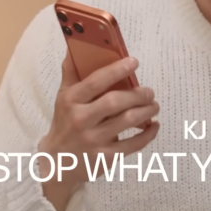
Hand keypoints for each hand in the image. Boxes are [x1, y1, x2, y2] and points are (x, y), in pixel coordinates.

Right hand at [37, 52, 159, 210]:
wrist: (56, 164)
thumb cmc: (65, 124)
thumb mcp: (63, 97)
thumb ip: (72, 72)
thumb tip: (74, 46)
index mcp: (71, 101)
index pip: (95, 82)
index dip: (116, 70)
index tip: (134, 62)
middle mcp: (81, 120)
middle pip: (115, 102)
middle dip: (137, 94)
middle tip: (149, 92)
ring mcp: (93, 140)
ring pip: (127, 121)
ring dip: (146, 111)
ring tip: (154, 106)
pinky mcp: (105, 158)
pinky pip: (133, 144)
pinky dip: (148, 134)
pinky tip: (154, 126)